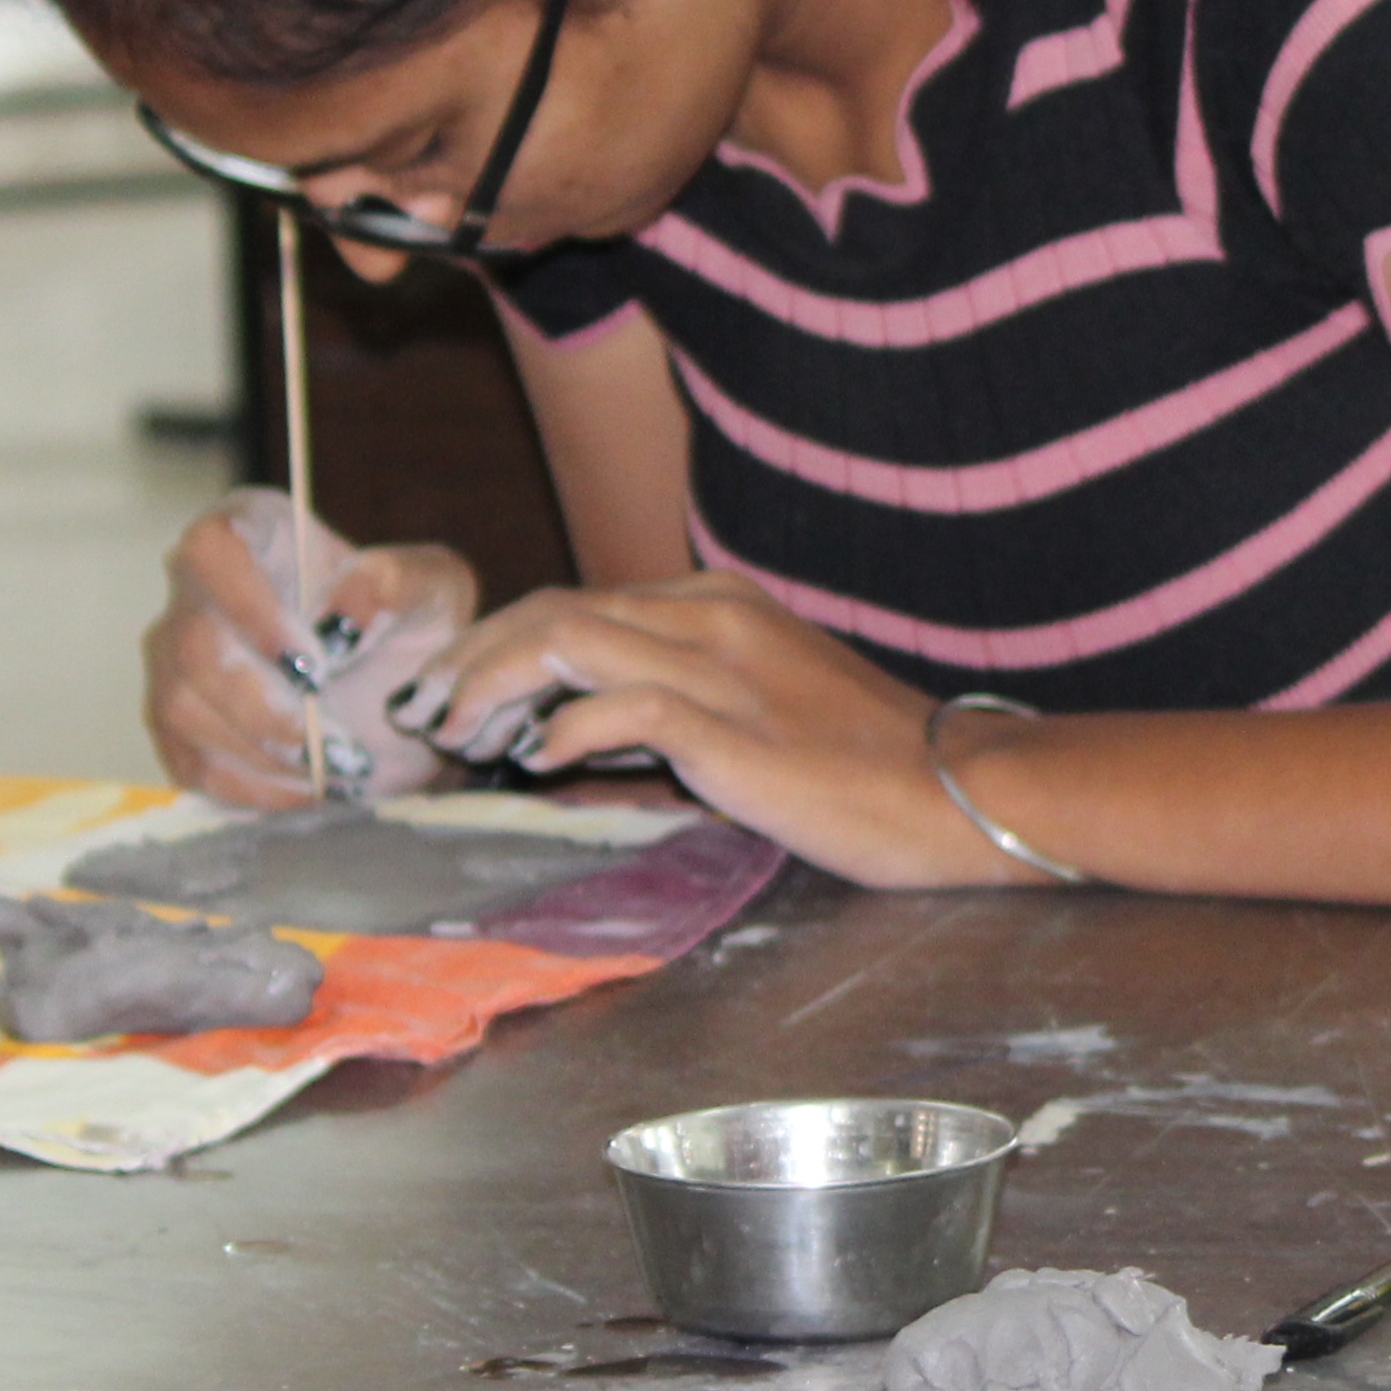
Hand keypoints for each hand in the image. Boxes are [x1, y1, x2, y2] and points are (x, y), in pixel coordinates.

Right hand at [144, 492, 475, 807]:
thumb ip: (392, 585)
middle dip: (265, 703)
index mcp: (251, 532)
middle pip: (192, 644)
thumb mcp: (431, 587)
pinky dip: (250, 786)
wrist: (399, 685)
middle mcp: (197, 592)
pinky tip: (308, 789)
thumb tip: (340, 618)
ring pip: (181, 707)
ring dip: (261, 750)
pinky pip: (190, 761)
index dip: (250, 605)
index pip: (213, 547)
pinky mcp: (179, 726)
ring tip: (334, 766)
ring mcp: (175, 660)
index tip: (315, 660)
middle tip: (334, 738)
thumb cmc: (406, 616)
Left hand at [391, 572, 1038, 886]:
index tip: (454, 695)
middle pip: (553, 608)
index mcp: (719, 603)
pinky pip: (619, 705)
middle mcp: (712, 615)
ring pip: (567, 638)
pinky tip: (534, 759)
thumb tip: (579, 732)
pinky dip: (561, 728)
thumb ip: (675, 704)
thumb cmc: (870, 765)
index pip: (578, 602)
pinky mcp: (731, 726)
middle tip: (427, 714)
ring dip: (491, 684)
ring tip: (455, 735)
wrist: (963, 789)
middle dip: (472, 658)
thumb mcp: (761, 709)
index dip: (499, 645)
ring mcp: (722, 665)